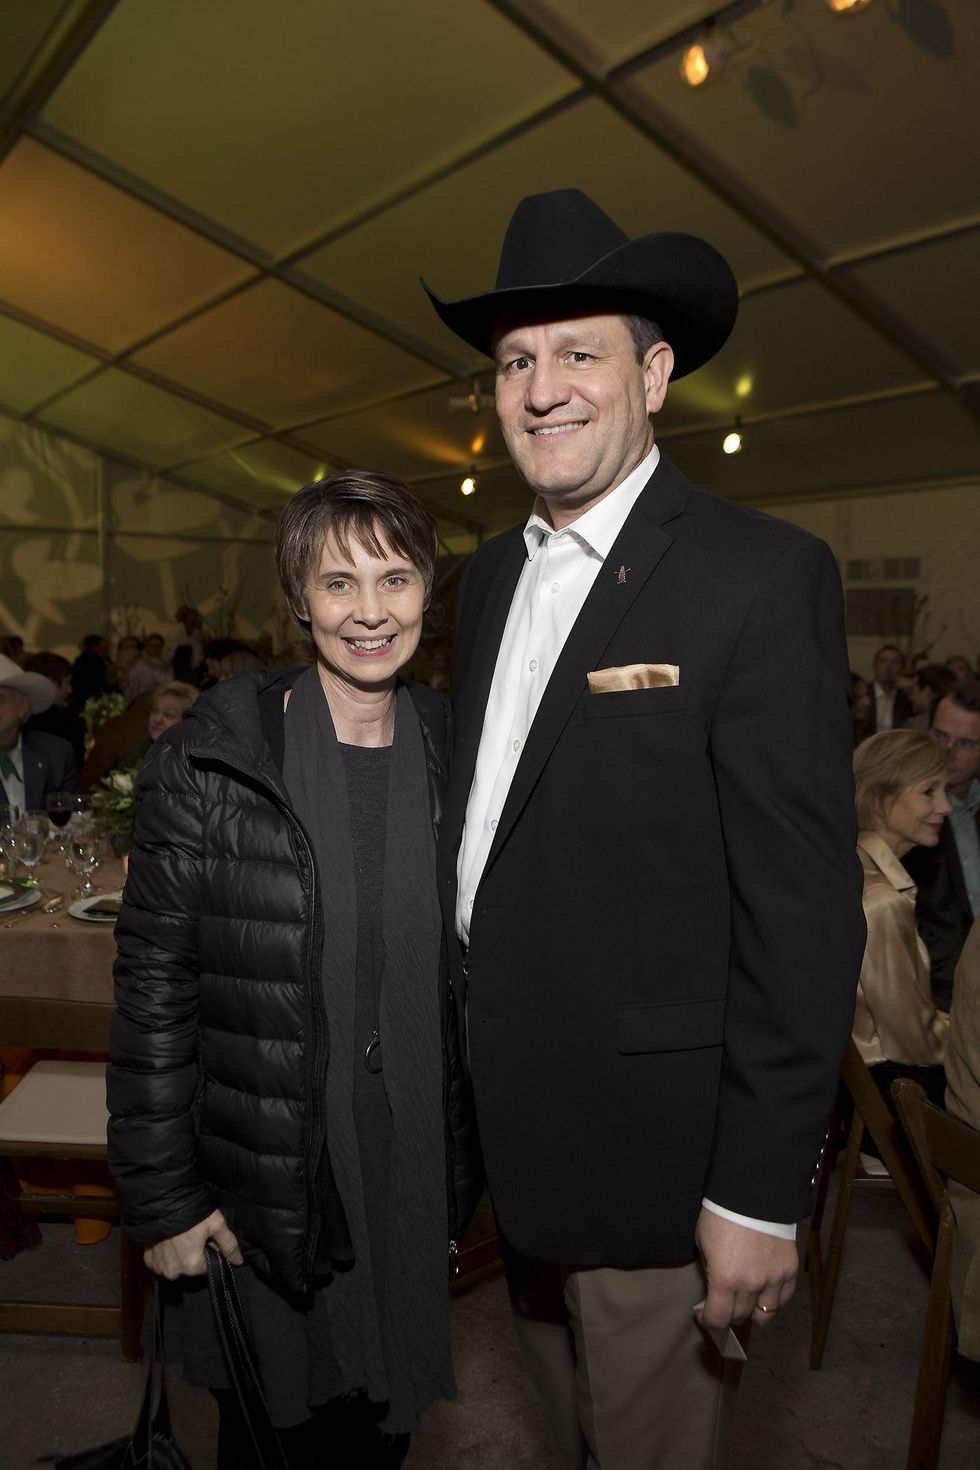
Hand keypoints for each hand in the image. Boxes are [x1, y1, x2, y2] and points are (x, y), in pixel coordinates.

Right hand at [143, 1209, 242, 1279]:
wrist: (162, 1201)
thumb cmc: (193, 1213)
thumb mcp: (216, 1225)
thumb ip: (229, 1245)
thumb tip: (239, 1262)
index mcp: (191, 1266)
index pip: (207, 1268)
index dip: (209, 1252)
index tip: (206, 1238)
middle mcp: (173, 1272)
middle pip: (189, 1268)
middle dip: (193, 1255)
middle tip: (193, 1235)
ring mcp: (158, 1267)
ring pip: (174, 1266)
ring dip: (178, 1256)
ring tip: (179, 1236)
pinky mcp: (147, 1260)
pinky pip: (159, 1263)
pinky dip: (164, 1255)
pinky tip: (167, 1240)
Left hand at [694, 1208, 797, 1328]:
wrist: (752, 1193)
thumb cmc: (721, 1215)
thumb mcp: (704, 1244)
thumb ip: (711, 1270)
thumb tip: (715, 1288)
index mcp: (725, 1280)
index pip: (718, 1318)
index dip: (709, 1320)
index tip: (704, 1314)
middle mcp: (751, 1286)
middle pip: (740, 1317)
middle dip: (728, 1313)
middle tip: (724, 1304)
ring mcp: (773, 1279)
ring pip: (765, 1314)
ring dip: (753, 1311)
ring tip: (746, 1301)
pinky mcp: (790, 1270)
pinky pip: (783, 1298)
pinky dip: (773, 1299)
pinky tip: (765, 1292)